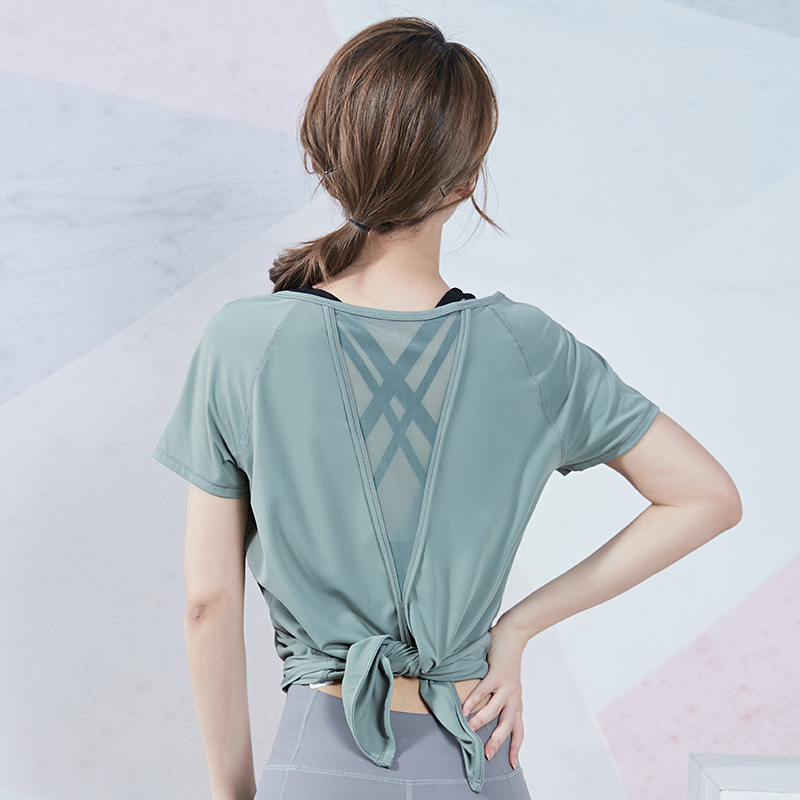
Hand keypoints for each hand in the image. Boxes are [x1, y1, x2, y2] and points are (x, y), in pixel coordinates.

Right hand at [461, 619, 525, 768]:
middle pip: (508, 725)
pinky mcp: (497, 673)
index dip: (515, 747)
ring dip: (481, 721)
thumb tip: (482, 711)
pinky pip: (484, 690)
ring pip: (495, 710)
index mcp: (516, 701)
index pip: (518, 729)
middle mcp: (513, 696)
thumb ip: (498, 697)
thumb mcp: (508, 683)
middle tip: (486, 755)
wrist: (514, 634)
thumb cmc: (506, 658)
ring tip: (469, 730)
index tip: (511, 764)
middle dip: (497, 741)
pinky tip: (464, 707)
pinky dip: (474, 700)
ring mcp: (506, 685)